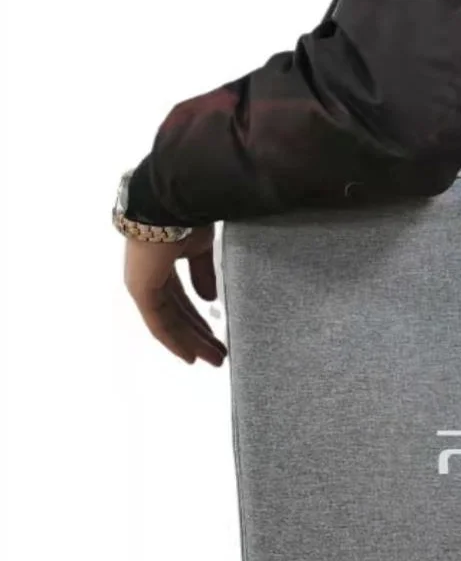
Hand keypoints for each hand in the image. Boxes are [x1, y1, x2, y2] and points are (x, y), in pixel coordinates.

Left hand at [124, 225, 226, 365]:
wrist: (175, 201)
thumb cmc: (190, 216)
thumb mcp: (201, 248)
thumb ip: (203, 274)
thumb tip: (209, 298)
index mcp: (161, 265)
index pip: (179, 299)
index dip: (197, 319)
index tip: (214, 336)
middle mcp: (149, 277)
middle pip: (176, 315)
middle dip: (198, 336)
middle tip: (219, 354)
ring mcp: (143, 285)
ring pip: (169, 323)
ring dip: (191, 343)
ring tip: (214, 359)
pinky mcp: (141, 289)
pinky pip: (159, 323)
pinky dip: (174, 341)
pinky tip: (190, 357)